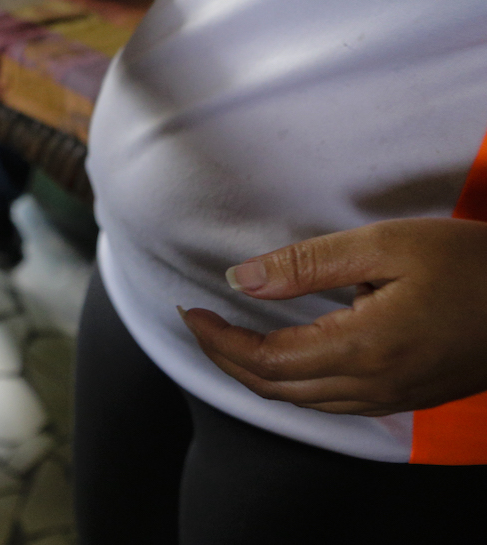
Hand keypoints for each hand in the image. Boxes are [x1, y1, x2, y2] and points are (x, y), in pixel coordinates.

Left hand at [182, 218, 486, 414]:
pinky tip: (282, 357)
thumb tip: (241, 279)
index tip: (190, 312)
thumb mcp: (387, 245)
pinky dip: (292, 385)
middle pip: (275, 388)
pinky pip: (332, 403)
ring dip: (256, 375)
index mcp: (363, 348)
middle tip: (197, 323)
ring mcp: (393, 397)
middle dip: (226, 358)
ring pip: (302, 402)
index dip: (219, 340)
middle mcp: (373, 384)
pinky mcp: (408, 397)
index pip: (265, 360)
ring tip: (227, 339)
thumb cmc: (474, 264)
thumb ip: (307, 264)